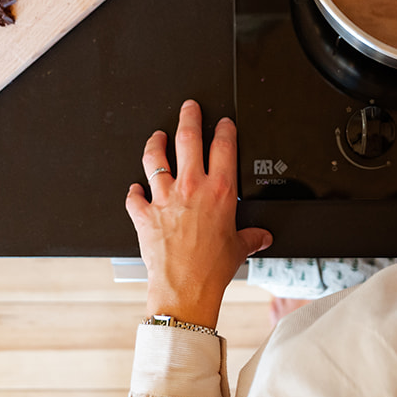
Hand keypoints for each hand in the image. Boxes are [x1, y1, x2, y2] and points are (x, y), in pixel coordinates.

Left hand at [125, 100, 272, 328]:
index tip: (224, 123)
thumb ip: (252, 237)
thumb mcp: (239, 249)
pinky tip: (135, 188)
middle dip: (189, 117)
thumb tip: (263, 236)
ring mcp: (164, 199)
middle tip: (189, 107)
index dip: (225, 129)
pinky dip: (133, 191)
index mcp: (219, 192)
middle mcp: (191, 188)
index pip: (224, 147)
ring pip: (156, 159)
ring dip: (156, 144)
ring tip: (157, 136)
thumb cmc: (211, 270)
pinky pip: (133, 197)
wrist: (184, 289)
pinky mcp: (144, 215)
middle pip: (188, 139)